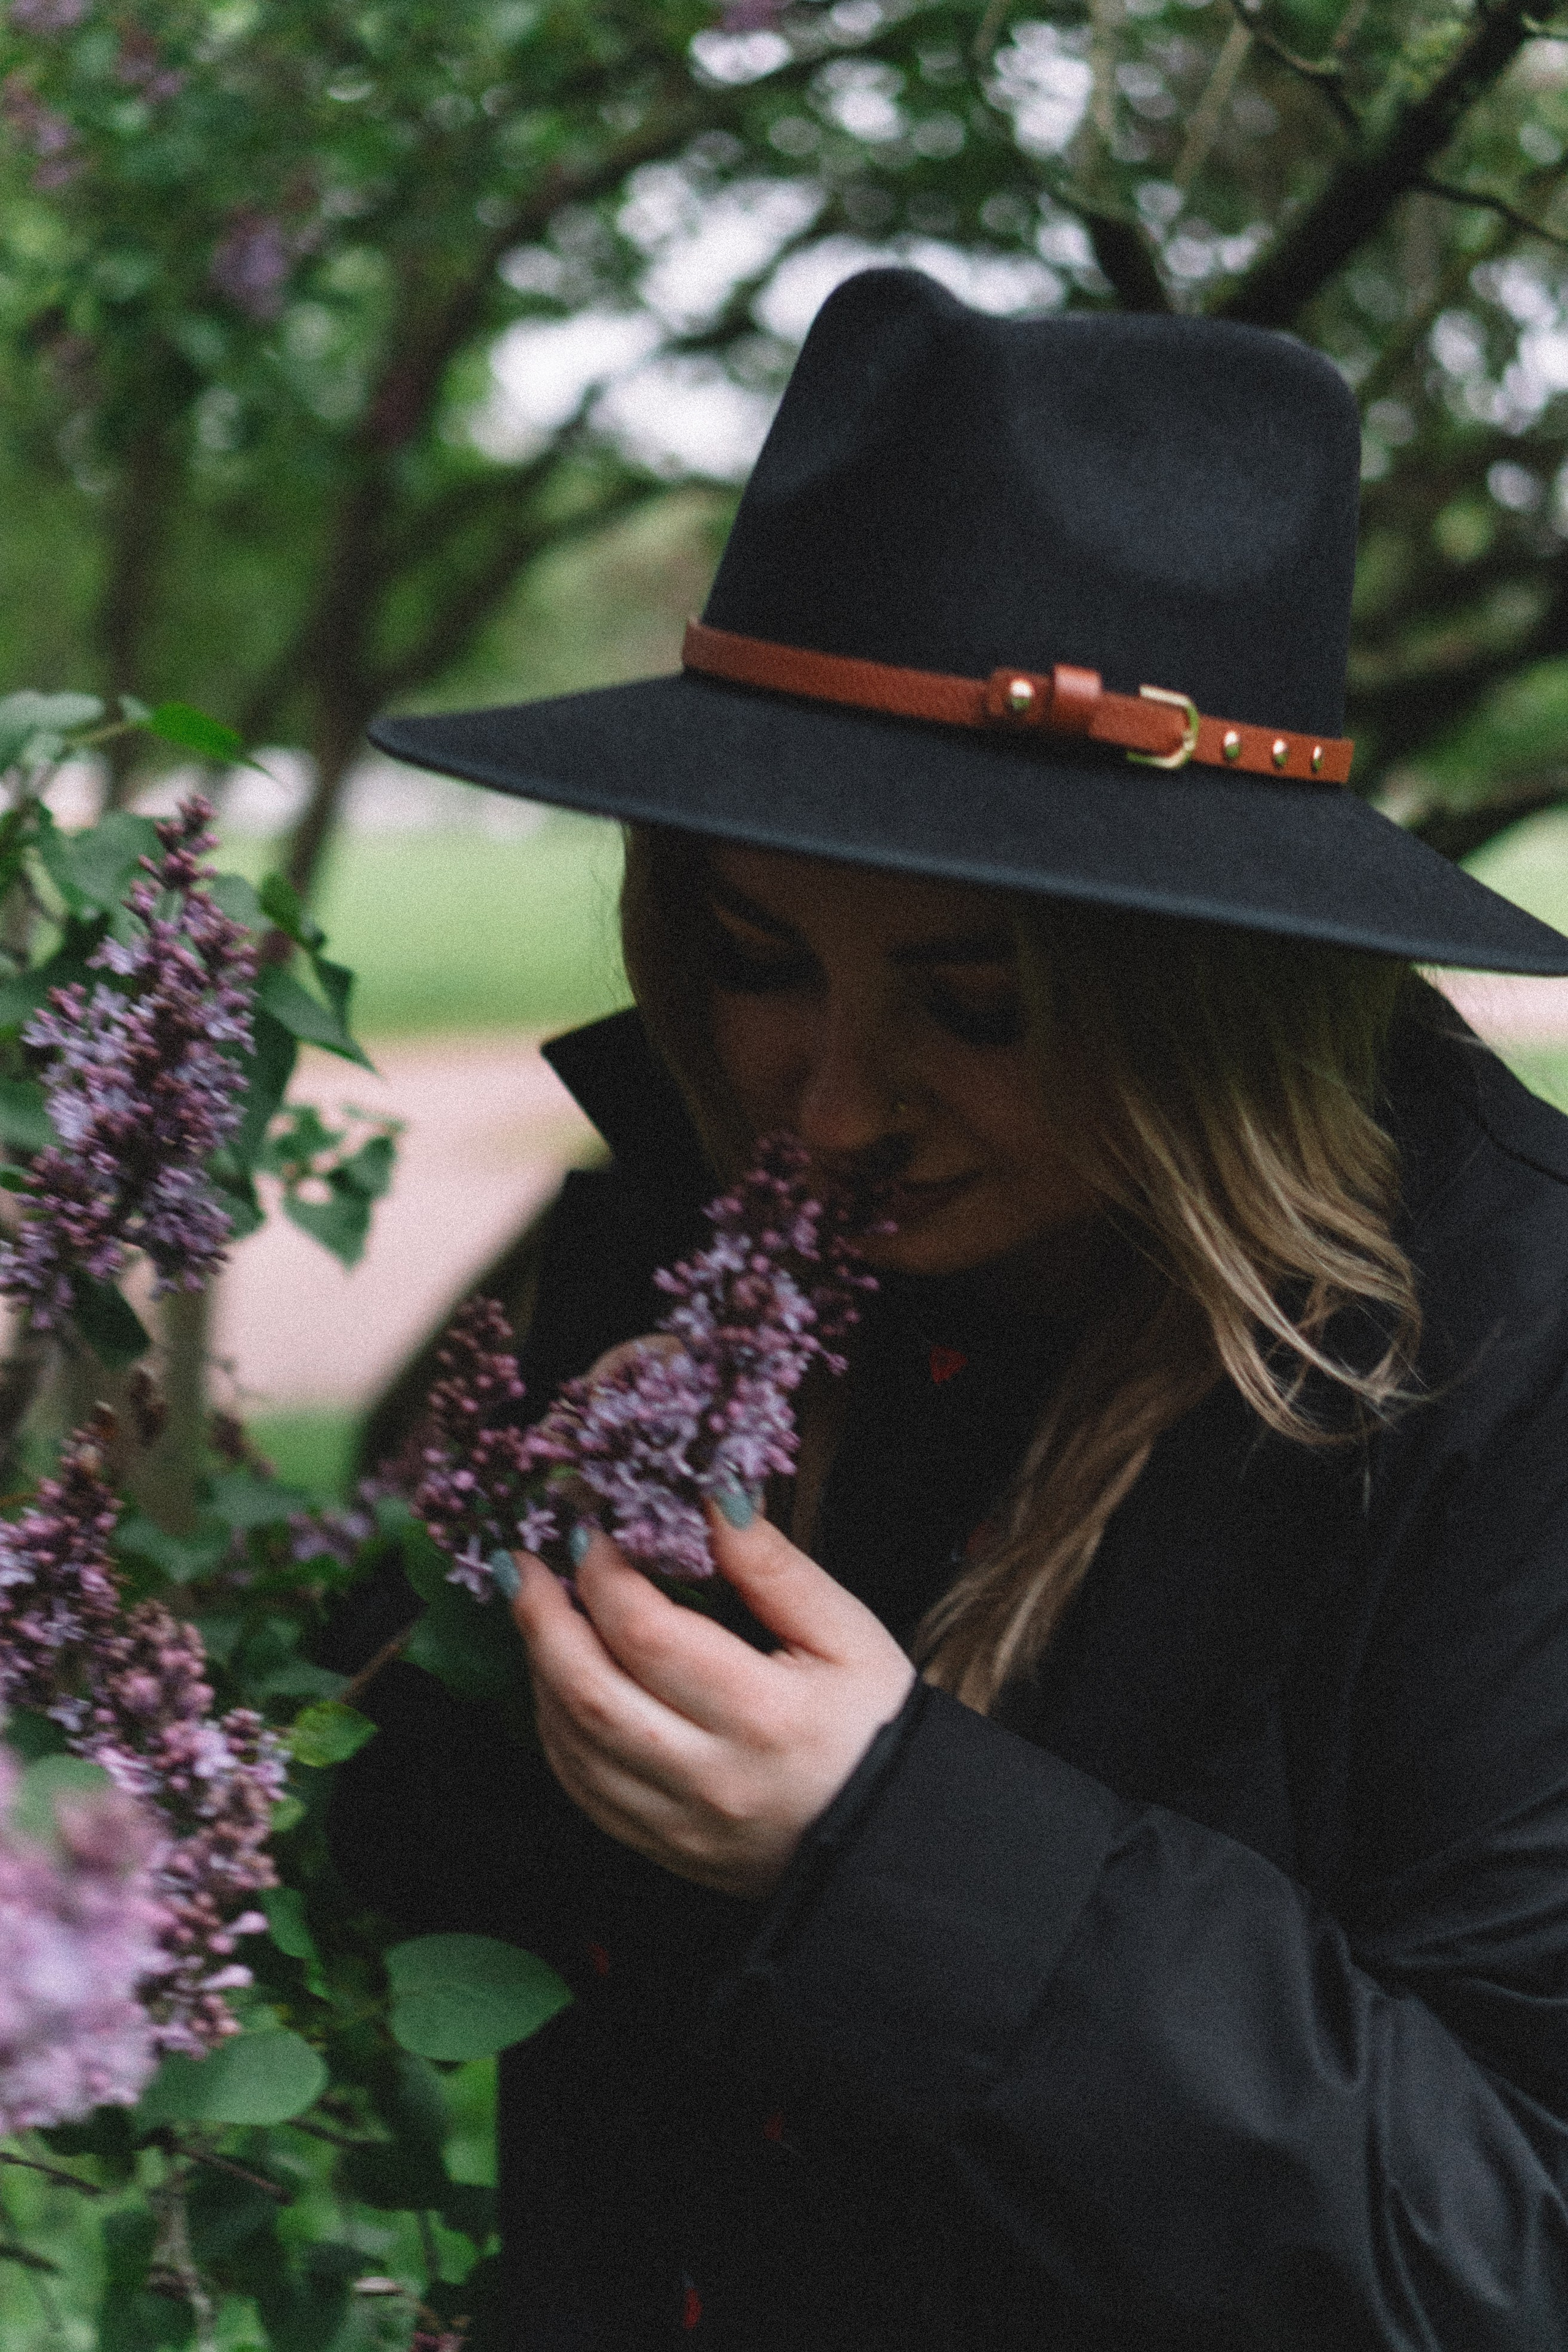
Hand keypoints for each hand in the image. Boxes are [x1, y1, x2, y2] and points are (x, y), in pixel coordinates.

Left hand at [509, 1500, 915, 1901]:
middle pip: (588, 1692)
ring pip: (572, 1746)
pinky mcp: (664, 1849)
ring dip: (541, 1673)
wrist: (894, 1838)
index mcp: (761, 1713)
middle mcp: (709, 1775)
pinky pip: (582, 1791)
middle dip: (540, 1620)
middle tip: (520, 1566)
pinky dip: (555, 1732)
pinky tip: (558, 1687)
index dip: (604, 1576)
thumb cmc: (876, 1726)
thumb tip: (713, 1498)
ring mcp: (679, 1822)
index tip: (589, 1534)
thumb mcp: (846, 1633)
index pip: (648, 1634)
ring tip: (538, 1615)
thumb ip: (774, 1567)